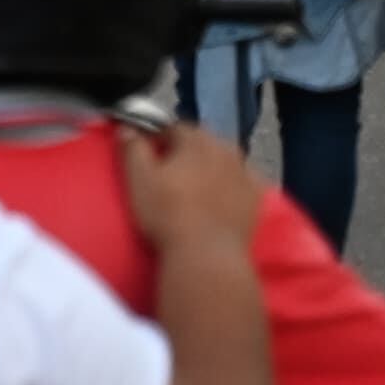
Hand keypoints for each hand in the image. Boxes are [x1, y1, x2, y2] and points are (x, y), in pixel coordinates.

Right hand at [114, 117, 269, 254]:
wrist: (206, 256)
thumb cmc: (167, 215)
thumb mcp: (138, 179)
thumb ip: (132, 147)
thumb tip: (128, 128)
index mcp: (196, 139)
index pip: (173, 128)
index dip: (157, 140)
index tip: (147, 158)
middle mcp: (225, 149)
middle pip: (200, 143)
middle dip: (185, 153)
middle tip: (168, 176)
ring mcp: (245, 173)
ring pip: (222, 162)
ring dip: (208, 169)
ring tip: (193, 191)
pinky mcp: (256, 198)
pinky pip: (240, 184)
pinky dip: (230, 187)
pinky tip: (218, 202)